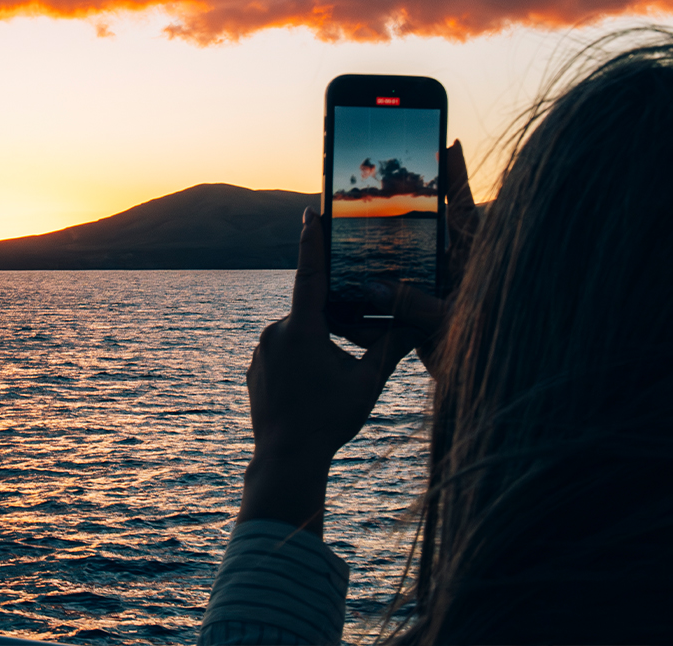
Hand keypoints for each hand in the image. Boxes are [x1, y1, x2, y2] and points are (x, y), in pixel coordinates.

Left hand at [236, 208, 413, 535]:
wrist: (286, 459)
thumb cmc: (328, 420)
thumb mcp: (366, 383)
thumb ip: (390, 348)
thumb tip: (417, 322)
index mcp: (303, 328)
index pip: (310, 275)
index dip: (313, 242)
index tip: (310, 213)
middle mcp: (275, 332)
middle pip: (312, 315)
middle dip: (332, 330)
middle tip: (341, 368)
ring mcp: (261, 351)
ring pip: (298, 336)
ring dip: (316, 350)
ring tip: (326, 389)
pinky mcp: (255, 369)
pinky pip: (282, 355)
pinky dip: (299, 365)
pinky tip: (310, 394)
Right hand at [339, 140, 477, 368]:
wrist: (488, 390)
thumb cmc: (486, 351)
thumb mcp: (450, 324)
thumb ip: (412, 304)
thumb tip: (370, 288)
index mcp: (473, 261)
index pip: (463, 209)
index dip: (456, 175)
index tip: (451, 141)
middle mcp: (456, 269)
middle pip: (427, 228)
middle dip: (403, 208)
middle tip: (382, 176)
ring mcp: (441, 289)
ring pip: (407, 264)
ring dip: (382, 258)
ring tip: (349, 236)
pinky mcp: (427, 312)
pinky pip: (397, 299)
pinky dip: (375, 302)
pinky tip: (349, 302)